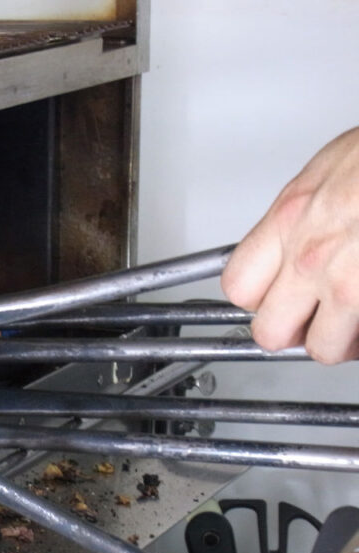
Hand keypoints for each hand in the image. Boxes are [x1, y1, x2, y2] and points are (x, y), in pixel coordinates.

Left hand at [221, 127, 358, 363]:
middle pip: (270, 332)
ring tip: (355, 320)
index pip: (239, 288)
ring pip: (325, 349)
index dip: (258, 298)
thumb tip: (293, 238)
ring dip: (342, 340)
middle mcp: (312, 257)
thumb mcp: (330, 170)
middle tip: (314, 318)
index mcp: (290, 221)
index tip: (275, 296)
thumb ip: (302, 215)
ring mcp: (350, 285)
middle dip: (293, 331)